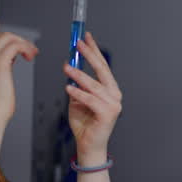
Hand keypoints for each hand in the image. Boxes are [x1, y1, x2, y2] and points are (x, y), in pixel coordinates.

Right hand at [0, 32, 37, 125]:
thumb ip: (0, 68)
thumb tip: (11, 59)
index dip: (13, 45)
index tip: (24, 53)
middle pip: (3, 36)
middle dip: (21, 41)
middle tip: (32, 52)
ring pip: (9, 37)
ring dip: (25, 43)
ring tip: (32, 54)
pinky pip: (15, 45)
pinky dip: (26, 48)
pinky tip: (30, 57)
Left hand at [63, 32, 122, 163]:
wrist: (88, 145)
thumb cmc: (84, 122)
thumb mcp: (77, 98)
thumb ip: (78, 85)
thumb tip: (71, 66)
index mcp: (110, 90)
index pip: (102, 66)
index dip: (94, 50)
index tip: (86, 37)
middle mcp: (115, 95)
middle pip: (102, 70)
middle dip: (90, 55)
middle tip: (78, 43)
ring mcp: (114, 105)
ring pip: (94, 85)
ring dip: (79, 75)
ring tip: (66, 67)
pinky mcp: (108, 114)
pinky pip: (90, 100)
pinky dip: (78, 93)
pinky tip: (68, 88)